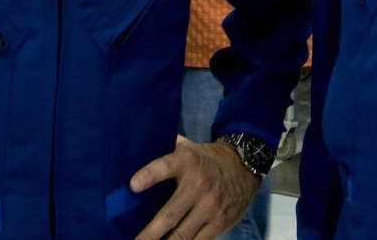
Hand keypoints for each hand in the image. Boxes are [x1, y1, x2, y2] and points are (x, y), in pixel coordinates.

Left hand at [127, 136, 258, 239]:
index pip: (166, 167)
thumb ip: (167, 147)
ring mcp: (209, 208)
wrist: (243, 168)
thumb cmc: (206, 159)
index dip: (150, 176)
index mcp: (187, 162)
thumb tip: (139, 147)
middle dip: (150, 232)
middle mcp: (198, 186)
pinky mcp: (218, 223)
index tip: (133, 185)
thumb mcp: (189, 147)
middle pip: (170, 214)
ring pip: (182, 234)